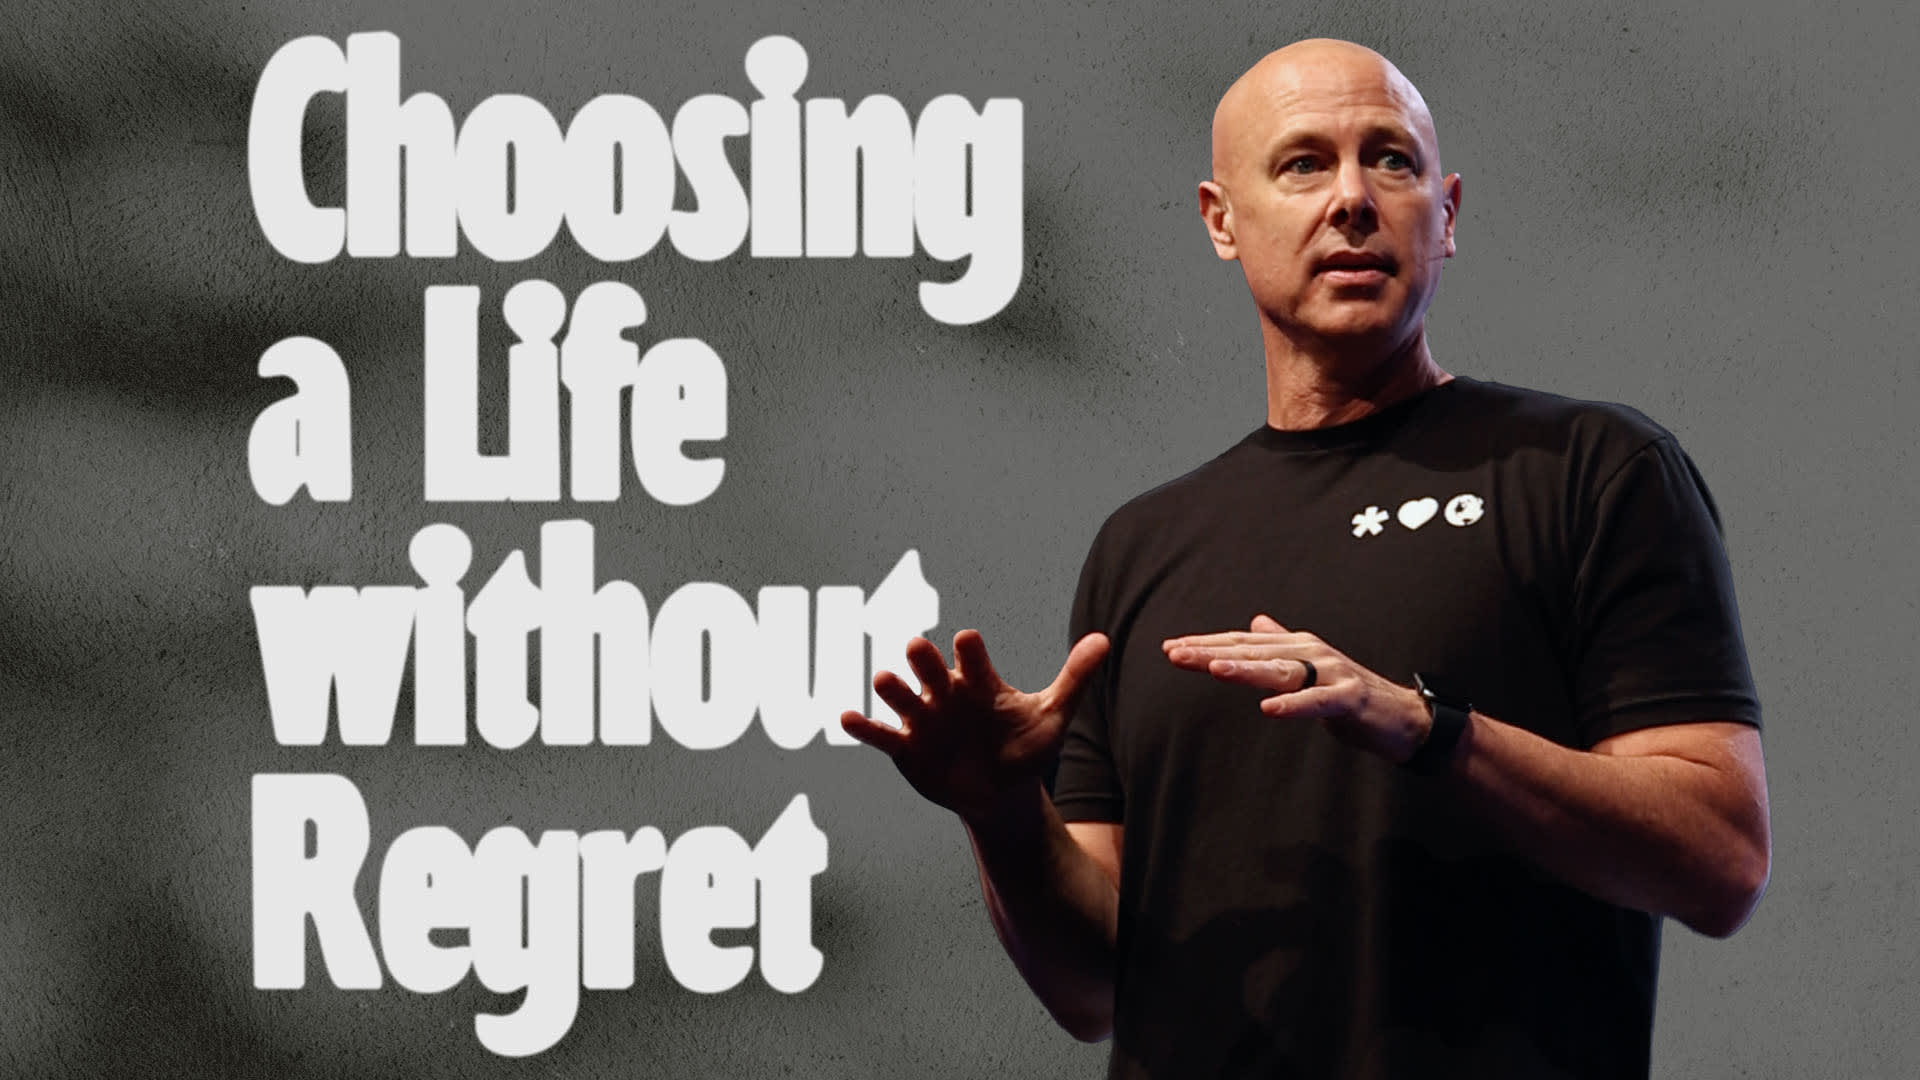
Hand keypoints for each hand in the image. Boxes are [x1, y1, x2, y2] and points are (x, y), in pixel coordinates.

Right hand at [842, 630, 1109, 823]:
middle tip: (918, 647)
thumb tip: (1105, 640)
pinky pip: (881, 734)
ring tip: (884, 679)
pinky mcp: (905, 747)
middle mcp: (946, 693)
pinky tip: (847, 717)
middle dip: (924, 659)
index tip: (968, 642)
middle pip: (930, 668)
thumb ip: (1075, 677)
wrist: (1003, 791)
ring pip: (901, 697)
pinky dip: (864, 726)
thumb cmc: (1025, 745)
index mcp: (979, 680)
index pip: (971, 657)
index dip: (969, 650)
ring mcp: (923, 719)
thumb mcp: (1053, 715)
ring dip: (892, 687)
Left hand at [1162, 614, 1431, 762]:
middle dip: (1212, 652)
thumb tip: (1255, 622)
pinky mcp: (1349, 697)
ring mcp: (1331, 673)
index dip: (1207, 644)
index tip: (1171, 648)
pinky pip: (1317, 702)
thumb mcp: (1310, 669)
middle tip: (1174, 653)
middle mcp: (1311, 652)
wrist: (1403, 718)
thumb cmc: (1351, 696)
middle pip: (1253, 651)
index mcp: (1297, 647)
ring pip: (1280, 669)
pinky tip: (1268, 709)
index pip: (1243, 643)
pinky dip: (1293, 704)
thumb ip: (1281, 645)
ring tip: (1213, 670)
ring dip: (1245, 668)